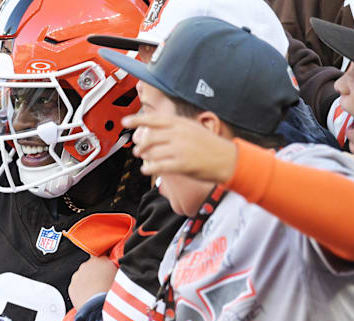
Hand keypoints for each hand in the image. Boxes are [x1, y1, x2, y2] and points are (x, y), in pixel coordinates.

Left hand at [68, 255, 116, 310]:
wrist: (99, 308)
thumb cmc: (112, 293)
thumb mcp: (122, 277)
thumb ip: (117, 269)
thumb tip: (118, 267)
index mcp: (101, 260)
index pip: (103, 257)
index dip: (106, 265)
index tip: (108, 271)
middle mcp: (87, 265)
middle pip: (92, 267)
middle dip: (96, 274)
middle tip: (103, 284)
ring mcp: (77, 276)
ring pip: (83, 277)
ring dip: (88, 282)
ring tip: (96, 293)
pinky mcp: (71, 287)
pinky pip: (77, 287)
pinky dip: (81, 291)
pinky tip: (89, 297)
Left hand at [123, 113, 237, 182]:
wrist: (228, 159)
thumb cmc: (210, 145)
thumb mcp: (193, 129)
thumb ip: (175, 128)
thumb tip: (156, 129)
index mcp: (181, 124)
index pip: (154, 119)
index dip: (137, 119)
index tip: (125, 121)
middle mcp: (179, 134)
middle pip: (150, 137)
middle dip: (140, 145)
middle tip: (137, 150)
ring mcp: (180, 149)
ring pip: (153, 152)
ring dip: (145, 157)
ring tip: (144, 160)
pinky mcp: (182, 164)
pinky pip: (159, 166)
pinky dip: (150, 168)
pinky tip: (147, 169)